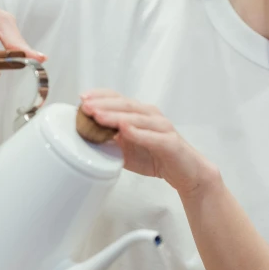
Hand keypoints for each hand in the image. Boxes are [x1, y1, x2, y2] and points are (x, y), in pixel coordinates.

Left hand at [80, 89, 218, 196]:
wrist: (186, 172)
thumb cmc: (157, 157)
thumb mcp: (126, 149)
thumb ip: (109, 140)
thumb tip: (85, 135)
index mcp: (140, 114)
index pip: (118, 98)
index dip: (100, 96)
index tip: (82, 98)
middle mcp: (151, 116)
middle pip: (126, 105)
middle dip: (103, 105)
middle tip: (85, 107)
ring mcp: (162, 128)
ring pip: (137, 118)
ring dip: (116, 116)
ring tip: (99, 116)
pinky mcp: (170, 142)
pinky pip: (153, 136)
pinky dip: (138, 133)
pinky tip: (125, 130)